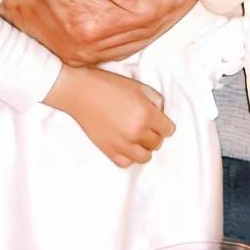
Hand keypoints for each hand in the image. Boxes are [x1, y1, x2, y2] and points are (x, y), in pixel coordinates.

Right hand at [0, 0, 196, 64]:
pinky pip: (125, 48)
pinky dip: (144, 33)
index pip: (152, 12)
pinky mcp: (84, 58)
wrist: (4, 2)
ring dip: (164, 22)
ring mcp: (87, 55)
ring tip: (179, 3)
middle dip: (175, 10)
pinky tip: (154, 19)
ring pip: (141, 41)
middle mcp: (92, 44)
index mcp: (94, 22)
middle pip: (150, 29)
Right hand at [45, 66, 173, 166]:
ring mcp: (121, 144)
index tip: (158, 121)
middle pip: (157, 143)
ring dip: (143, 148)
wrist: (81, 92)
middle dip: (155, 135)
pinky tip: (126, 145)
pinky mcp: (107, 150)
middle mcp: (136, 131)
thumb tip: (161, 115)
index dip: (164, 125)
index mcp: (147, 114)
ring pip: (145, 157)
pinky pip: (126, 163)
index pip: (168, 130)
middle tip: (146, 126)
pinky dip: (128, 156)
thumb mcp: (140, 87)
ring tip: (137, 138)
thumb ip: (156, 101)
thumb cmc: (109, 86)